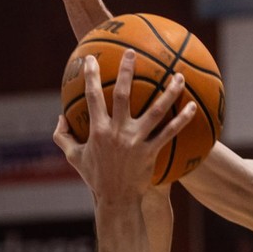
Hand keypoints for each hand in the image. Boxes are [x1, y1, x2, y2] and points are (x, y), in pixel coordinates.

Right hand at [53, 51, 195, 201]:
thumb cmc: (95, 177)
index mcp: (97, 130)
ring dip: (168, 91)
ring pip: (155, 110)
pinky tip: (192, 107)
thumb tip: (60, 117)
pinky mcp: (151, 151)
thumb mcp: (73, 157)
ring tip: (178, 75)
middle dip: (126, 71)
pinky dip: (182, 119)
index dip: (90, 76)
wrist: (115, 199)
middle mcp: (117, 132)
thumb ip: (62, 137)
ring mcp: (136, 141)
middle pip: (122, 94)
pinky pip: (169, 132)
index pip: (92, 96)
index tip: (91, 58)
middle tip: (132, 52)